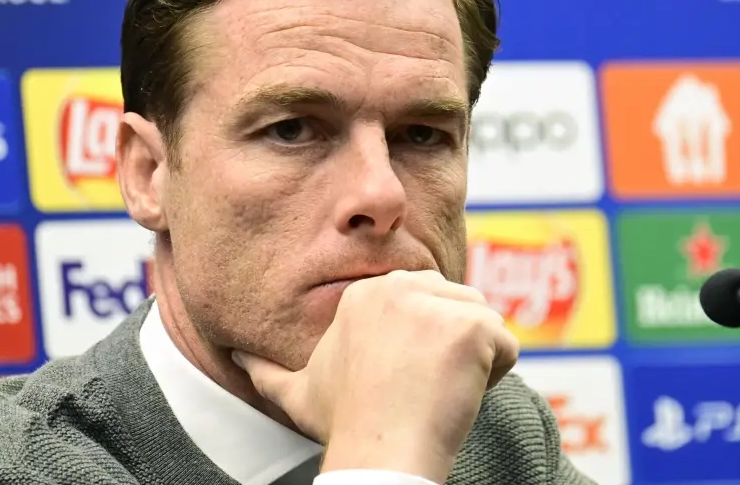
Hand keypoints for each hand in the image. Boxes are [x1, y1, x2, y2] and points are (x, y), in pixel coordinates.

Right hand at [232, 270, 519, 483]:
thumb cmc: (344, 424)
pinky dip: (494, 376)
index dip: (421, 350)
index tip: (401, 382)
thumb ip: (264, 369)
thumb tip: (232, 354)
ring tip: (438, 393)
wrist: (378, 451)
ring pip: (484, 326)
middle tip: (421, 390)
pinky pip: (507, 347)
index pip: (425, 305)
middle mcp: (400, 287)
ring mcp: (438, 304)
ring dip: (474, 364)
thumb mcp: (297, 391)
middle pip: (458, 308)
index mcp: (365, 294)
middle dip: (451, 351)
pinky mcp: (472, 327)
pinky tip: (458, 395)